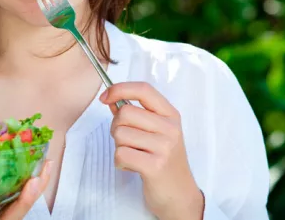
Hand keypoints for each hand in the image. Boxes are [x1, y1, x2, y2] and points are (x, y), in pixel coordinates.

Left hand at [100, 82, 204, 219]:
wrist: (180, 194)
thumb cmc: (164, 161)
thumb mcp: (156, 132)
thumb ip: (135, 114)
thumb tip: (112, 99)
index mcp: (171, 115)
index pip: (143, 90)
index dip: (119, 89)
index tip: (105, 97)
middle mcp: (170, 128)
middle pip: (125, 113)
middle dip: (116, 127)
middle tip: (126, 140)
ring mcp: (164, 147)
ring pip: (120, 134)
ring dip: (119, 147)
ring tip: (134, 155)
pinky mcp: (155, 166)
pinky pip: (121, 154)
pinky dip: (120, 162)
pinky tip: (133, 166)